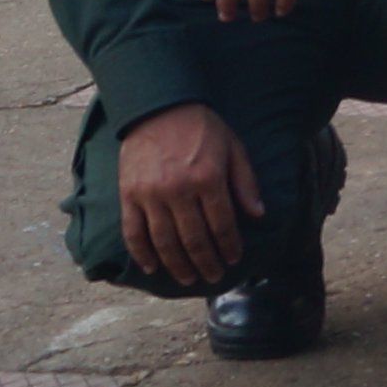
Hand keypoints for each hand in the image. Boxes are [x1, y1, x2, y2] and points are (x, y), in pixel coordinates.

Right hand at [113, 102, 264, 287]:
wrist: (158, 107)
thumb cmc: (201, 127)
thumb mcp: (233, 147)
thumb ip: (245, 182)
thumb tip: (258, 214)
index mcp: (208, 179)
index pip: (222, 225)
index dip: (229, 246)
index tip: (234, 259)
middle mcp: (179, 191)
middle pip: (194, 239)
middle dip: (207, 262)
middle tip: (214, 277)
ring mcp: (150, 195)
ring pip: (165, 242)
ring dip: (178, 265)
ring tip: (188, 279)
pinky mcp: (129, 195)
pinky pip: (133, 232)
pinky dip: (141, 253)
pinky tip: (152, 267)